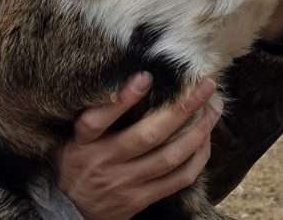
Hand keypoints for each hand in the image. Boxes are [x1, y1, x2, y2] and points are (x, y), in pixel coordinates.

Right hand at [54, 73, 221, 219]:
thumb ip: (97, 114)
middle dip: (183, 107)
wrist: (68, 212)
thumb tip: (136, 78)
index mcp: (84, 143)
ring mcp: (125, 183)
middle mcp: (105, 162)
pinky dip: (197, 158)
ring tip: (214, 109)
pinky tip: (206, 140)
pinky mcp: (140, 199)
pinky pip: (178, 179)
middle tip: (206, 85)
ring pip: (171, 157)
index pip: (97, 120)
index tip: (146, 76)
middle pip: (149, 135)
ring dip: (198, 131)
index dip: (122, 99)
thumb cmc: (75, 164)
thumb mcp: (73, 137)